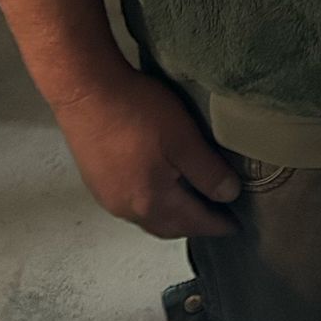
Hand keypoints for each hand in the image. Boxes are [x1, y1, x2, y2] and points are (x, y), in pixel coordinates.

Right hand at [51, 69, 240, 239]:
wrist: (85, 92)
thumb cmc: (137, 112)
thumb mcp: (183, 138)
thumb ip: (207, 171)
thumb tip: (229, 195)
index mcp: (151, 202)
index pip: (192, 222)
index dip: (216, 225)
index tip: (235, 228)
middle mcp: (126, 208)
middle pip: (167, 228)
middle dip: (193, 226)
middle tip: (216, 219)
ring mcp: (107, 197)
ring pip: (147, 218)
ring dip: (171, 218)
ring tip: (191, 207)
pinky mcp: (96, 181)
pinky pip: (130, 206)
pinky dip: (151, 206)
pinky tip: (158, 190)